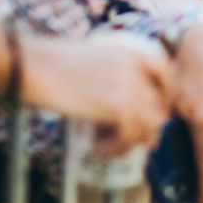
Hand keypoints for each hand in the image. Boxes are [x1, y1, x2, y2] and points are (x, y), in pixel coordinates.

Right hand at [23, 32, 171, 155]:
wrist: (35, 66)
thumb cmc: (55, 62)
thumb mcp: (95, 56)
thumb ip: (117, 71)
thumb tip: (133, 103)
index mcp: (132, 50)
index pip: (166, 72)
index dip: (166, 94)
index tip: (156, 110)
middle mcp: (137, 67)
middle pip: (159, 103)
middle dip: (150, 126)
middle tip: (137, 140)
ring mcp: (130, 86)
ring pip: (148, 125)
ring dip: (131, 142)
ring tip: (112, 148)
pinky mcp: (117, 106)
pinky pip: (129, 136)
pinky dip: (115, 148)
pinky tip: (97, 151)